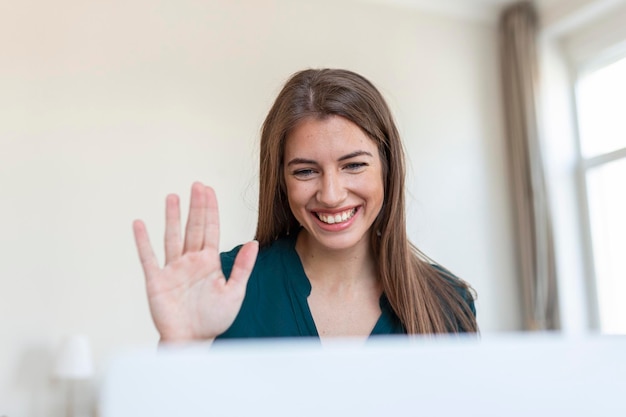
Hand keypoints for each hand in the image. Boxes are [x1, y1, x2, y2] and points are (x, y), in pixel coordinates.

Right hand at [132, 182, 257, 342]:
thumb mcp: (234, 292)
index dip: (210, 210)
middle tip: (196, 186)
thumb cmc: (213, 319)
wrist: (192, 341)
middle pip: (193, 228)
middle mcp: (190, 261)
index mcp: (209, 262)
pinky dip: (143, 242)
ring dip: (172, 217)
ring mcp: (173, 269)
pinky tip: (139, 224)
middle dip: (195, 207)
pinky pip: (148, 258)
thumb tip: (254, 242)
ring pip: (172, 237)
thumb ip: (242, 267)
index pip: (210, 229)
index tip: (208, 190)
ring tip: (172, 197)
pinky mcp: (157, 281)